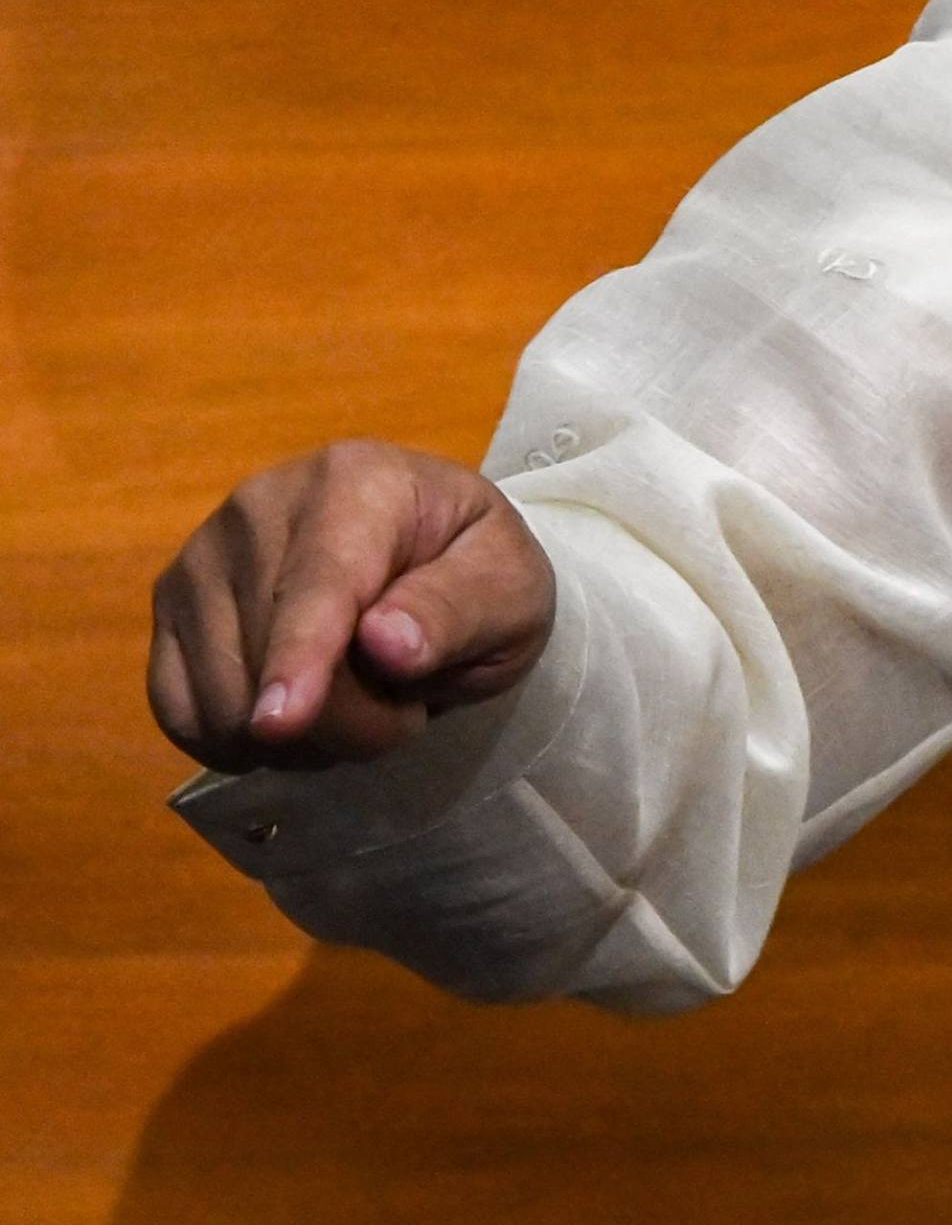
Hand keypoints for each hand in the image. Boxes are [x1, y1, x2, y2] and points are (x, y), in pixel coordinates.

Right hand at [148, 439, 555, 771]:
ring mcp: (200, 557)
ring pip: (222, 697)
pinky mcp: (167, 610)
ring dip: (301, 739)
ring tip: (358, 703)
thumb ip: (458, 611)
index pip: (320, 584)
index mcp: (356, 481)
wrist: (430, 559)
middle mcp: (258, 505)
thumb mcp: (511, 589)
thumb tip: (385, 643)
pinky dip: (238, 743)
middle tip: (407, 709)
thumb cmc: (477, 571)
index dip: (300, 657)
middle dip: (350, 722)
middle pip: (272, 656)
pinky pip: (179, 711)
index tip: (280, 722)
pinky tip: (297, 718)